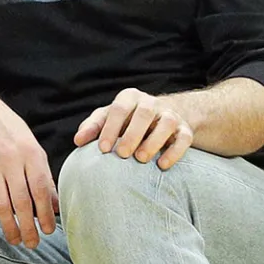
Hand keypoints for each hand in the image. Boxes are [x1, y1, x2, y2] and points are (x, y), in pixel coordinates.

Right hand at [0, 91, 58, 247]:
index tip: (48, 230)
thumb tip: (56, 206)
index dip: (45, 213)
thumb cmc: (10, 134)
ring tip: (15, 240)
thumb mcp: (32, 148)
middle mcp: (10, 161)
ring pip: (0, 204)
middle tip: (32, 243)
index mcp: (30, 155)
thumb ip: (44, 176)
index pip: (41, 190)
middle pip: (21, 201)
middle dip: (28, 226)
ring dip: (8, 226)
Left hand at [74, 87, 192, 169]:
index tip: (103, 149)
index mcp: (129, 97)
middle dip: (132, 134)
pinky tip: (162, 165)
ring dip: (154, 141)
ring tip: (141, 159)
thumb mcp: (107, 119)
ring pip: (167, 123)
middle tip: (122, 155)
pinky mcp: (184, 129)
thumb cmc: (124, 120)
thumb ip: (92, 127)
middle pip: (144, 113)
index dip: (110, 128)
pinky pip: (184, 138)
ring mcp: (170, 115)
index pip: (119, 109)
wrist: (159, 117)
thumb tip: (78, 140)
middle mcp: (151, 103)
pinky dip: (175, 151)